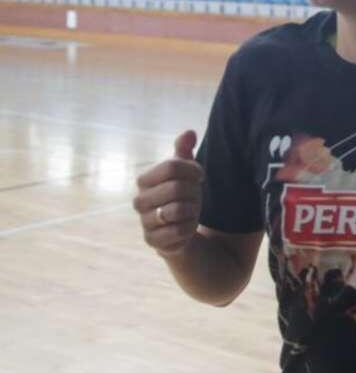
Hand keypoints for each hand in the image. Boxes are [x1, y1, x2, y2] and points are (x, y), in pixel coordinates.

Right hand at [134, 130, 202, 255]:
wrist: (182, 231)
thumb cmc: (183, 197)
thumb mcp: (186, 174)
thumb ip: (185, 152)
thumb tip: (189, 132)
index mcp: (144, 180)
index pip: (172, 167)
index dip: (193, 170)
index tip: (200, 176)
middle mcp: (139, 201)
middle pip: (176, 188)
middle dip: (194, 193)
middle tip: (195, 198)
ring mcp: (144, 222)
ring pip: (177, 210)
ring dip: (193, 211)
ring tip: (190, 212)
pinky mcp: (153, 241)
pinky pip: (178, 232)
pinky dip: (189, 229)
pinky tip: (187, 228)